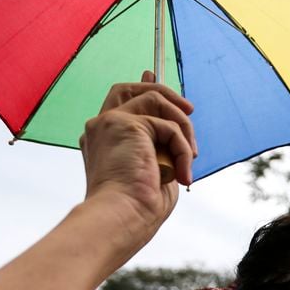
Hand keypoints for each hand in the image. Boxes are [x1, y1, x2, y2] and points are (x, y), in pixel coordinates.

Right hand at [80, 72, 196, 232]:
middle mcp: (99, 127)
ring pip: (154, 99)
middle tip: (189, 110)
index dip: (140, 86)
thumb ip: (160, 146)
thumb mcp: (154, 170)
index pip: (119, 101)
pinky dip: (182, 147)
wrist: (122, 217)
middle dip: (162, 91)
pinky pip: (167, 124)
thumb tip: (179, 130)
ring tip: (190, 157)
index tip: (152, 72)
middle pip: (129, 88)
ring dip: (182, 126)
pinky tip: (182, 171)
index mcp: (101, 141)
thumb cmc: (138, 208)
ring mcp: (108, 122)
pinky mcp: (124, 124)